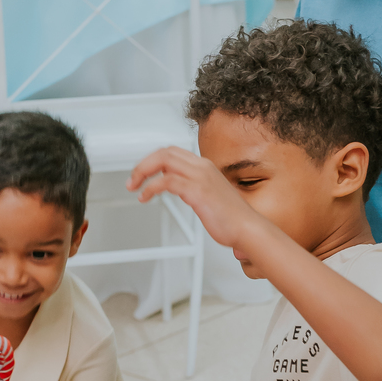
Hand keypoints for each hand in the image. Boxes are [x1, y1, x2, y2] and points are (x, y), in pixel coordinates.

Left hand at [129, 146, 259, 254]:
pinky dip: (151, 187)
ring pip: (163, 160)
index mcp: (205, 166)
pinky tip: (146, 196)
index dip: (153, 161)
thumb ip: (193, 187)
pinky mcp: (197, 191)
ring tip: (134, 186)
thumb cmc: (232, 218)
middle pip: (164, 152)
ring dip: (142, 172)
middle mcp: (202, 167)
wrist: (248, 229)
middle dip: (143, 164)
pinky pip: (166, 181)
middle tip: (133, 179)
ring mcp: (200, 177)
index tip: (143, 174)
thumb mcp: (209, 195)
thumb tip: (176, 185)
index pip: (172, 152)